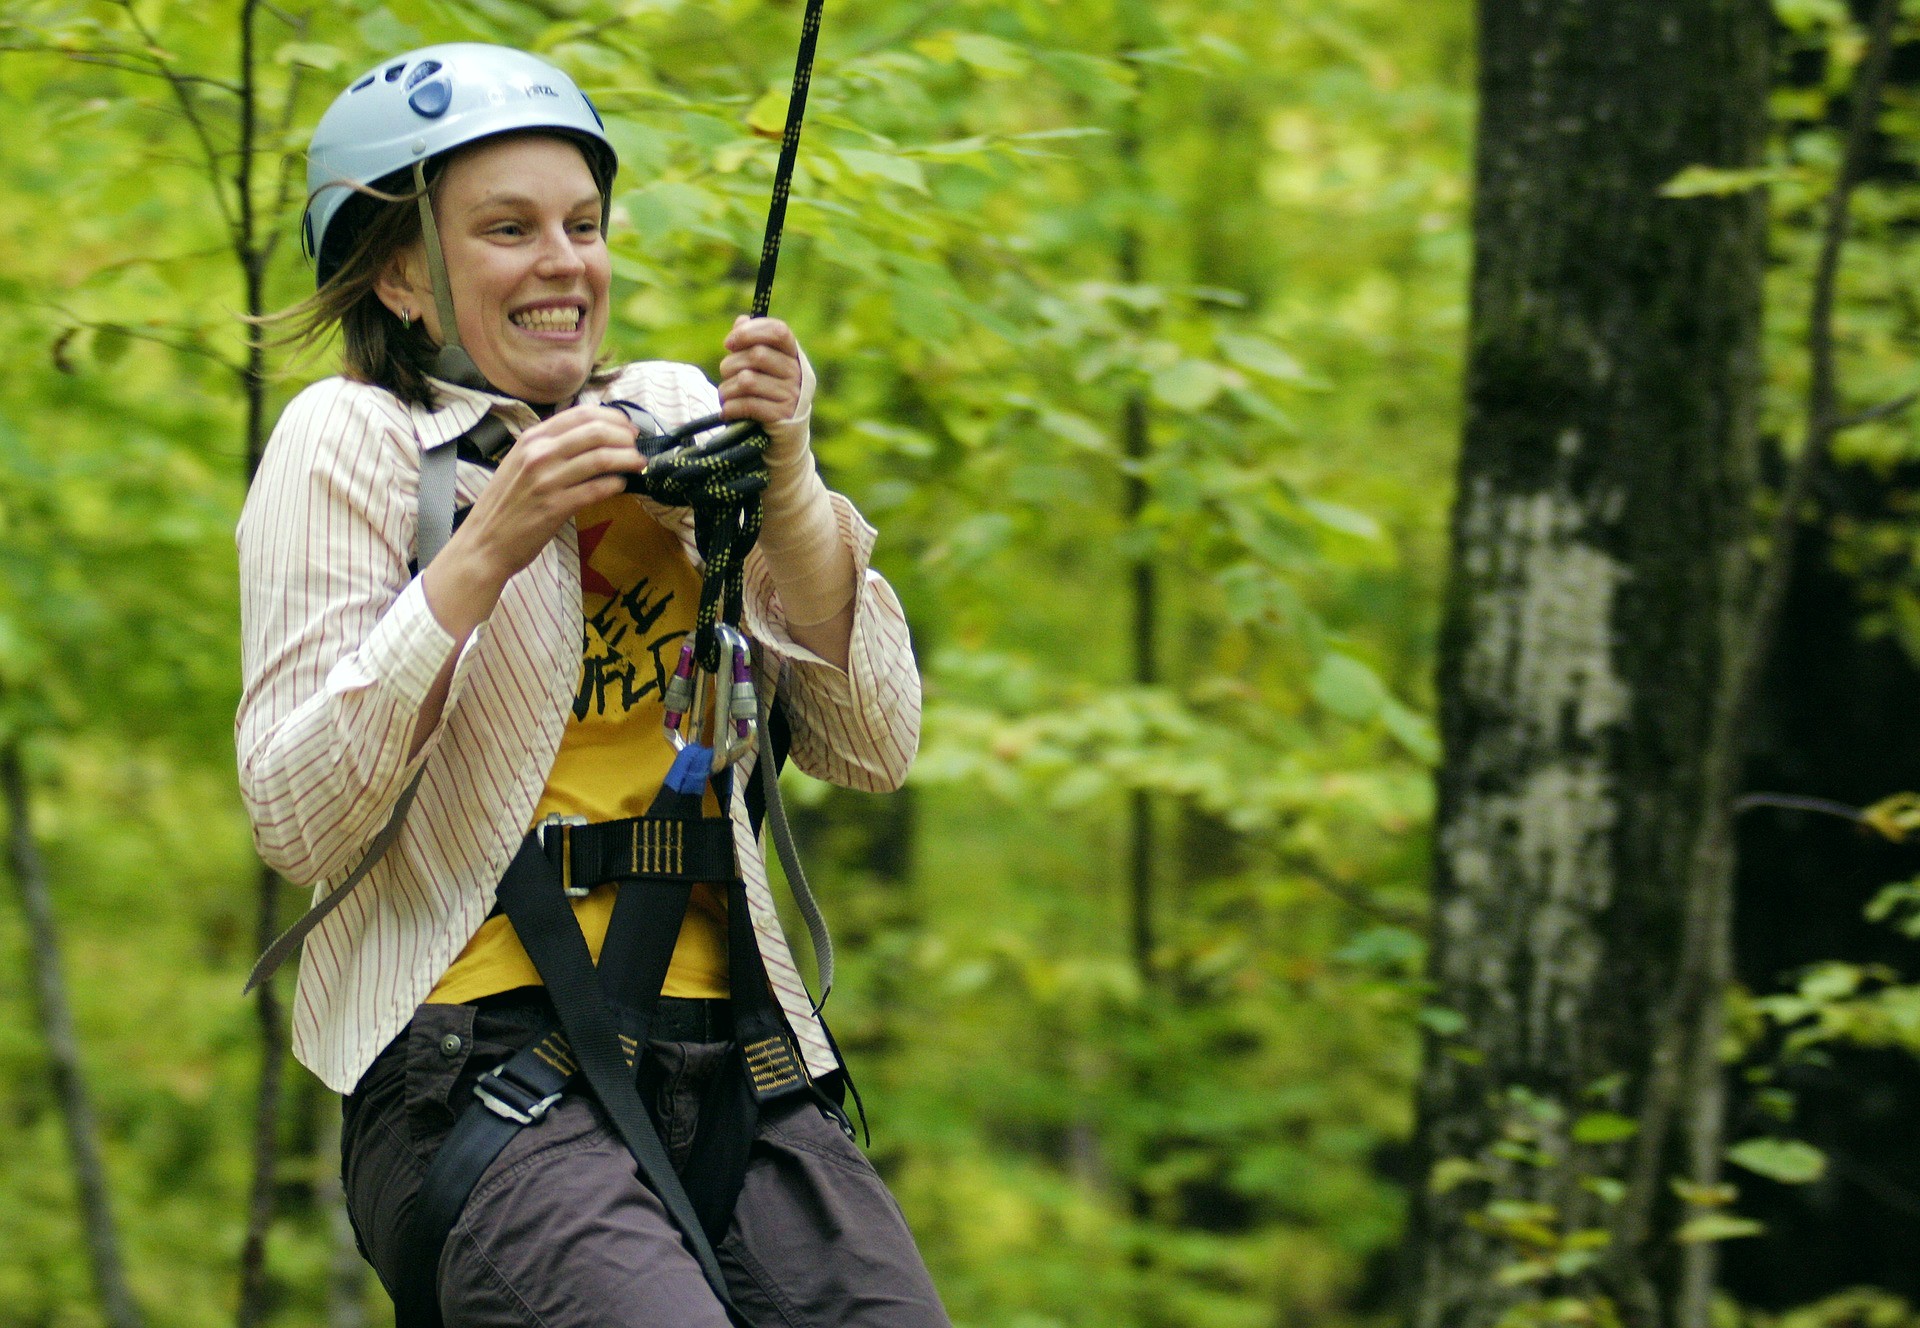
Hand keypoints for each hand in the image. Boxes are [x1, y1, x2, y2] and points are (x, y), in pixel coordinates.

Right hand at [424, 405, 644, 637]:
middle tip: (637, 446)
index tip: (628, 428)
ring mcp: (547, 480)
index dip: (613, 418)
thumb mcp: (521, 463)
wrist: (484, 543)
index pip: (581, 414)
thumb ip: (550, 447)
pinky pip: (597, 489)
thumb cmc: (506, 504)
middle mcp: (539, 454)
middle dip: (625, 437)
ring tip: (638, 464)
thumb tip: (591, 436)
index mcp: (532, 439)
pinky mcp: (555, 507)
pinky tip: (622, 485)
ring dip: (627, 460)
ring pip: (601, 458)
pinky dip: (616, 484)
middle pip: (596, 432)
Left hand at [719, 316, 815, 463]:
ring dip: (728, 389)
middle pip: (756, 355)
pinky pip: (747, 404)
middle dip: (731, 364)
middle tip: (727, 376)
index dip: (751, 332)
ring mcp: (792, 396)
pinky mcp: (781, 417)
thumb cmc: (767, 396)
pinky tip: (729, 411)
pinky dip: (731, 407)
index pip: (778, 331)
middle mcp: (797, 374)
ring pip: (747, 380)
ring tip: (727, 396)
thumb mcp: (762, 368)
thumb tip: (741, 320)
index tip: (730, 343)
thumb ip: (752, 343)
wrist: (783, 438)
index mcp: (794, 356)